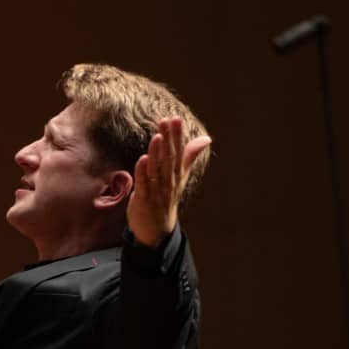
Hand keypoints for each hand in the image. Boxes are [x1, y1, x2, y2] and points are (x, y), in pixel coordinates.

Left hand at [127, 117, 211, 246]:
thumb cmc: (166, 198)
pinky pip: (143, 184)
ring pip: (157, 170)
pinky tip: (142, 159)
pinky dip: (142, 172)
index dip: (177, 136)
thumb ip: (189, 156)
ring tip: (158, 136)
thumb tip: (206, 138)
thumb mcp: (180, 177)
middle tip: (166, 120)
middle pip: (169, 158)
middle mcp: (169, 182)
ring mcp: (157, 191)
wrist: (157, 230)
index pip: (178, 152)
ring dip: (157, 153)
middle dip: (168, 140)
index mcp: (177, 175)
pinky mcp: (144, 200)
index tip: (176, 118)